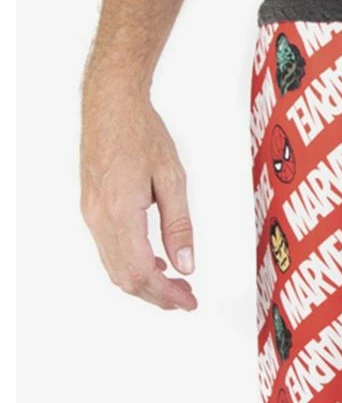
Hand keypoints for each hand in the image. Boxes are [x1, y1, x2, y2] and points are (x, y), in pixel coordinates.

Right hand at [80, 75, 197, 310]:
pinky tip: (155, 262)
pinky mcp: (90, 208)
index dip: (166, 294)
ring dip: (145, 282)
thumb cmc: (141, 132)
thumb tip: (186, 265)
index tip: (189, 301)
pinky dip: (132, 265)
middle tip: (186, 297)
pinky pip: (109, 250)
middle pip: (125, 278)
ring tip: (175, 282)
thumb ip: (180, 227)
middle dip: (157, 295)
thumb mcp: (172, 180)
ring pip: (115, 268)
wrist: (110, 101)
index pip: (141, 272)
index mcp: (120, 212)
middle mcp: (99, 217)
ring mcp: (91, 214)